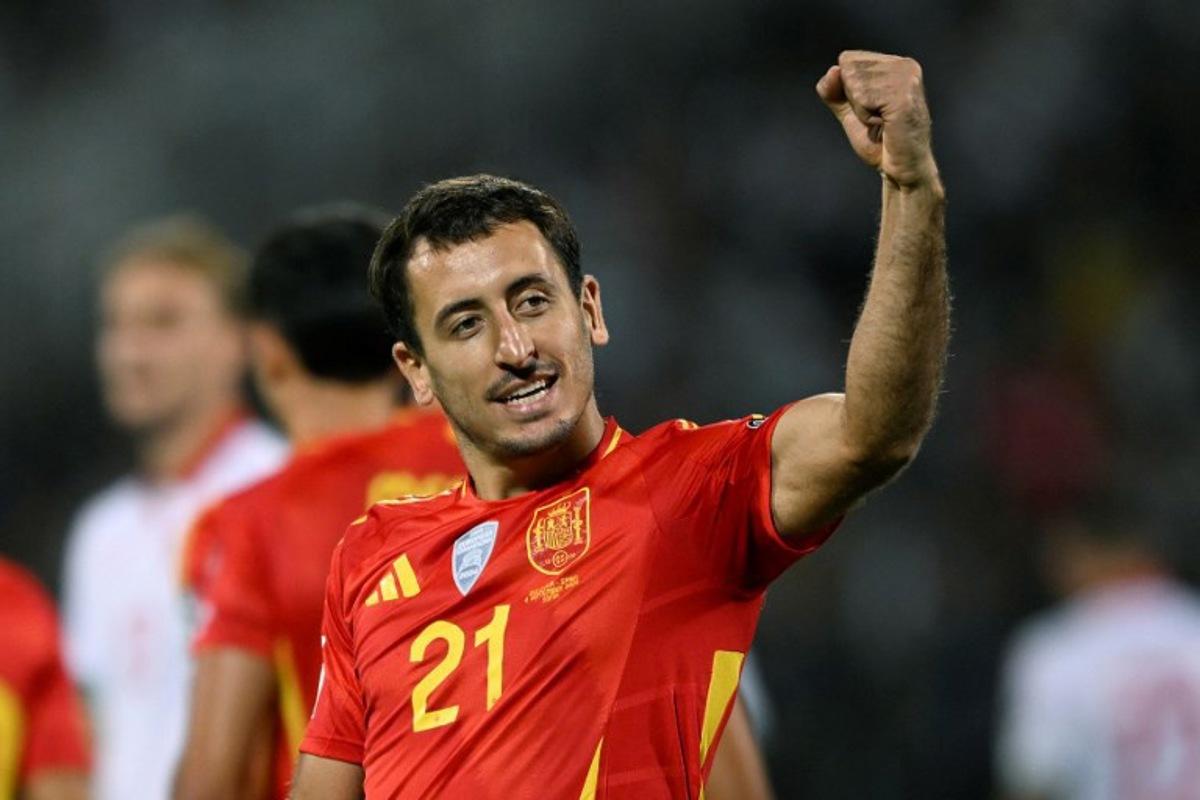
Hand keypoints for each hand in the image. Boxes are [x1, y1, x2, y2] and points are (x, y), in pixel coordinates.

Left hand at [816, 51, 938, 188]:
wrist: (901, 170)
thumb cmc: (879, 143)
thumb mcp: (850, 111)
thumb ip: (834, 91)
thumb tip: (832, 71)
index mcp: (895, 64)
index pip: (847, 59)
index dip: (847, 90)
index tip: (871, 109)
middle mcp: (904, 65)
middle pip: (848, 68)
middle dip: (854, 100)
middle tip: (877, 119)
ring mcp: (906, 78)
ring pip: (854, 82)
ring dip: (861, 110)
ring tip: (882, 122)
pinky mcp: (904, 95)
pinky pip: (863, 98)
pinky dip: (866, 117)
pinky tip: (885, 124)